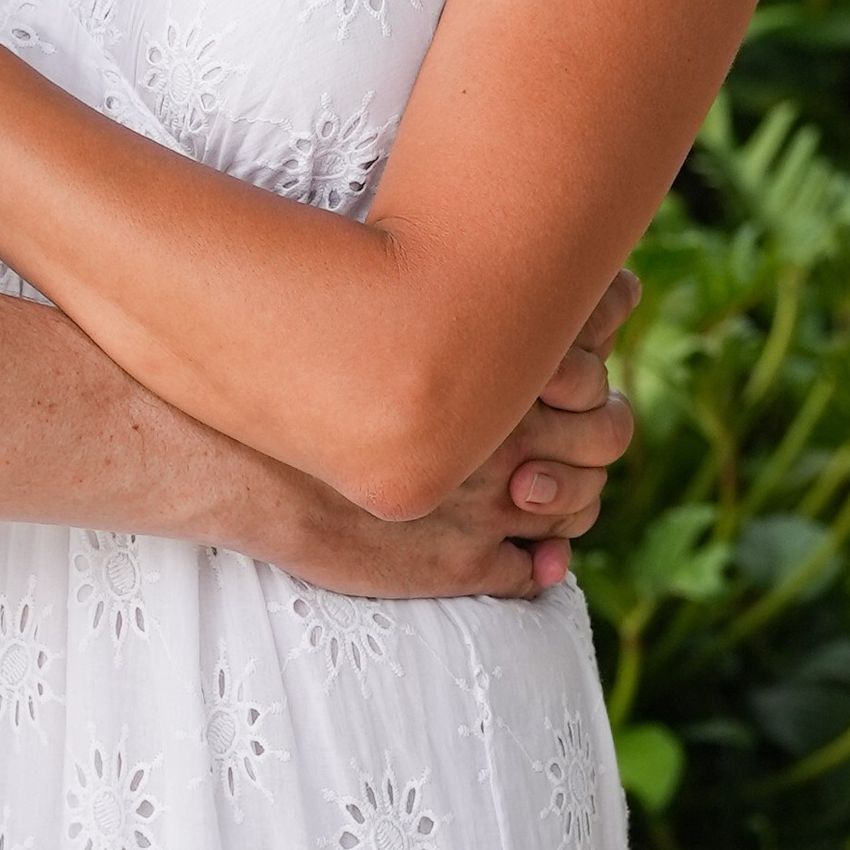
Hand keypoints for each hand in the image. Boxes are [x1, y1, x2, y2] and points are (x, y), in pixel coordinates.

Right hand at [223, 269, 638, 599]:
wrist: (244, 460)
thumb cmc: (296, 373)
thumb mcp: (373, 315)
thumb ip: (439, 302)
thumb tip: (490, 278)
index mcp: (496, 368)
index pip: (592, 361)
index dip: (593, 363)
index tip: (568, 363)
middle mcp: (512, 435)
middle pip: (604, 435)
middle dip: (593, 434)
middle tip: (566, 433)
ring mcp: (495, 503)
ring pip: (578, 508)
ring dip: (571, 504)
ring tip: (544, 498)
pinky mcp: (467, 562)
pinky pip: (533, 572)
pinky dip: (540, 565)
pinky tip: (528, 558)